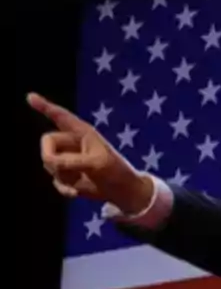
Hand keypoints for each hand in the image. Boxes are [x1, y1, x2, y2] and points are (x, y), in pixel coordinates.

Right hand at [29, 92, 152, 211]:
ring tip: (83, 178)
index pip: (61, 116)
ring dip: (63, 175)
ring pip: (48, 163)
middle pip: (46, 142)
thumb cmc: (115, 171)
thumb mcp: (97, 164)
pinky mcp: (65, 174)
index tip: (30, 96)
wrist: (121, 191)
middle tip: (63, 167)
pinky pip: (54, 180)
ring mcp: (66, 158)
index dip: (44, 106)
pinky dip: (63, 188)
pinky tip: (75, 193)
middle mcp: (71, 142)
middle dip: (51, 156)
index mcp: (82, 132)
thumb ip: (73, 161)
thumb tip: (50, 162)